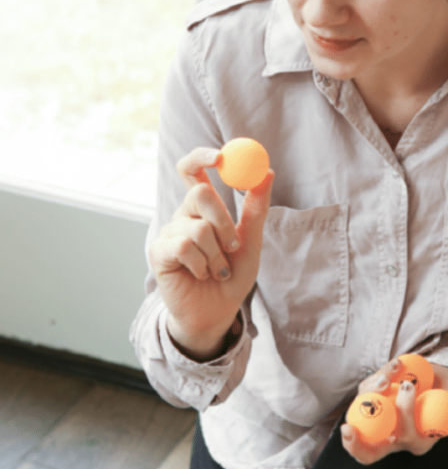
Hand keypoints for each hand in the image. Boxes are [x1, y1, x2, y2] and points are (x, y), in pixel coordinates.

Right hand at [148, 147, 273, 359]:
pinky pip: (184, 246)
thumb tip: (267, 172)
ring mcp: (169, 233)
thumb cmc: (231, 278)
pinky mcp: (159, 252)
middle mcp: (184, 215)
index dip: (203, 156)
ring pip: (198, 228)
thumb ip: (256, 209)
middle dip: (223, 220)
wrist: (216, 313)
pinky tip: (201, 275)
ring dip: (217, 256)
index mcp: (204, 209)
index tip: (220, 156)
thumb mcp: (250, 243)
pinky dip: (201, 265)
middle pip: (199, 193)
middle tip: (233, 245)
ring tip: (216, 272)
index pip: (195, 169)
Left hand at [340, 360, 447, 464]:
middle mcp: (392, 432)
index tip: (351, 431)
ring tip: (398, 370)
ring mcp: (382, 414)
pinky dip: (378, 377)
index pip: (379, 453)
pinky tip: (396, 367)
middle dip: (354, 436)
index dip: (359, 448)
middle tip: (353, 420)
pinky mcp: (376, 396)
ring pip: (363, 408)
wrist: (446, 376)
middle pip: (363, 441)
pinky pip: (368, 389)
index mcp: (412, 441)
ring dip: (373, 389)